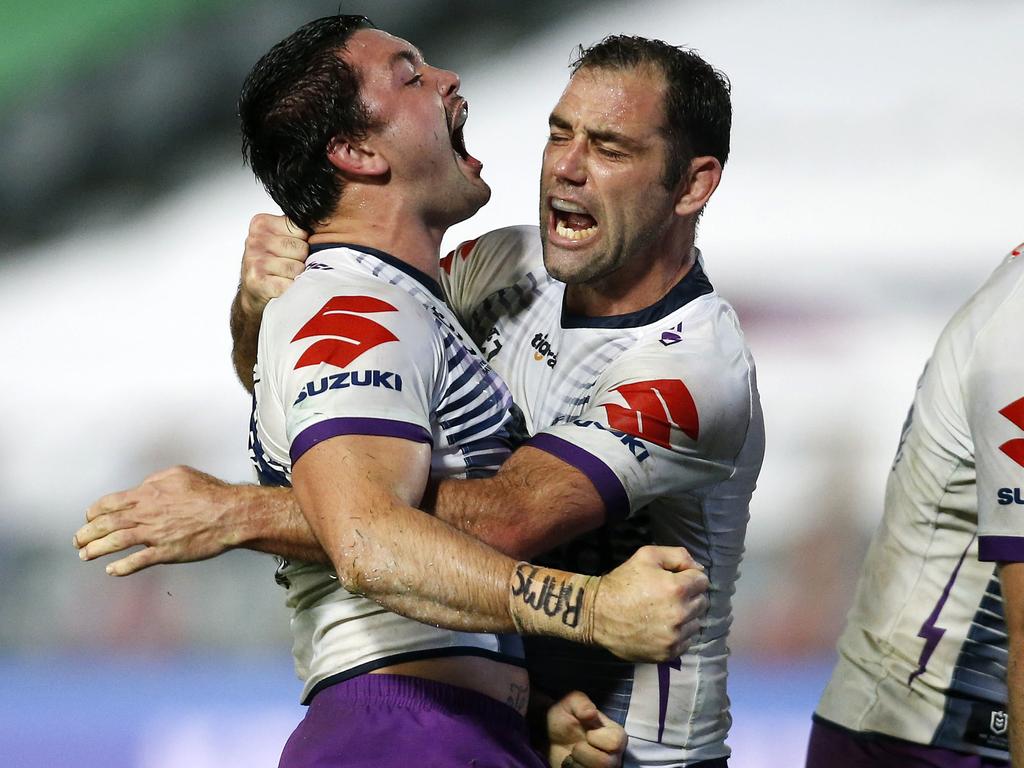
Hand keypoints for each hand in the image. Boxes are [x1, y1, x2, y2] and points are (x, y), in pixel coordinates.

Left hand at [74, 466, 244, 575]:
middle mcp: (147, 513)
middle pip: (107, 523)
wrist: (230, 513)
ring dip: (96, 550)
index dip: (95, 512)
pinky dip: (121, 567)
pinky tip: (111, 570)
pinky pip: (137, 561)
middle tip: (78, 540)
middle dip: (87, 533)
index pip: (110, 503)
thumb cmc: (210, 492)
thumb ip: (156, 480)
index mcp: (148, 493)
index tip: (89, 518)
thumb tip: (143, 486)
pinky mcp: (166, 551)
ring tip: (85, 555)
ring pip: (115, 542)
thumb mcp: (180, 473)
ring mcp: (155, 534)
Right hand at [239, 213, 307, 315]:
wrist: (253, 292)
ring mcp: (255, 260)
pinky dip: (292, 290)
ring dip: (296, 277)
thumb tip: (334, 225)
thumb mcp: (281, 239)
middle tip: (288, 267)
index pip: (302, 229)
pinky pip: (290, 285)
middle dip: (301, 261)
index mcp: (262, 223)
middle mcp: (255, 239)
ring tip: (285, 277)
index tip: (293, 250)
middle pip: (302, 248)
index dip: (305, 243)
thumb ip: (299, 230)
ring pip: (298, 268)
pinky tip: (283, 288)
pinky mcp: (257, 280)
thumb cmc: (272, 264)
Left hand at [546, 691, 625, 767]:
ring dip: (576, 762)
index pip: (615, 742)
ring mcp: (602, 767)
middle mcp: (613, 755)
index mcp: (615, 735)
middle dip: (583, 752)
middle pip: (606, 763)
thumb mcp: (570, 703)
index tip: (587, 732)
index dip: (596, 737)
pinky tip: (571, 763)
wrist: (550, 735)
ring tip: (572, 754)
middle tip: (576, 745)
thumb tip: (591, 713)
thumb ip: (581, 702)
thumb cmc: (565, 717)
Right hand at [594, 545, 708, 661]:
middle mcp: (680, 614)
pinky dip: (680, 634)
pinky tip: (663, 627)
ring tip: (667, 612)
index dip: (690, 577)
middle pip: (702, 602)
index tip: (677, 580)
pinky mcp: (669, 653)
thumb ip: (677, 556)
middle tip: (671, 596)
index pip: (703, 581)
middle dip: (690, 596)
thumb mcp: (646, 556)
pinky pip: (687, 642)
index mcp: (677, 588)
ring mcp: (675, 636)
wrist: (598, 614)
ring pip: (697, 623)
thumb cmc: (622, 582)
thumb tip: (699, 569)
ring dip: (687, 616)